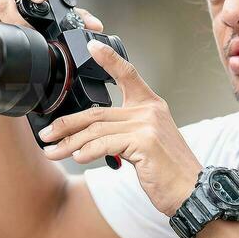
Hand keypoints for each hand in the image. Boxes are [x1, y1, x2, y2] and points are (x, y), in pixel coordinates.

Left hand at [38, 41, 203, 216]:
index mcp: (151, 106)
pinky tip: (78, 157)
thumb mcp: (147, 144)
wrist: (192, 191)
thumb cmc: (168, 171)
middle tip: (46, 134)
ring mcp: (148, 124)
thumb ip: (124, 133)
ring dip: (69, 143)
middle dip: (66, 124)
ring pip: (96, 129)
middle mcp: (149, 110)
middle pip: (97, 111)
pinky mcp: (145, 141)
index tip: (91, 46)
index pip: (127, 74)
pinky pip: (106, 144)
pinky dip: (88, 151)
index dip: (109, 59)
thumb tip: (90, 138)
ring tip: (52, 152)